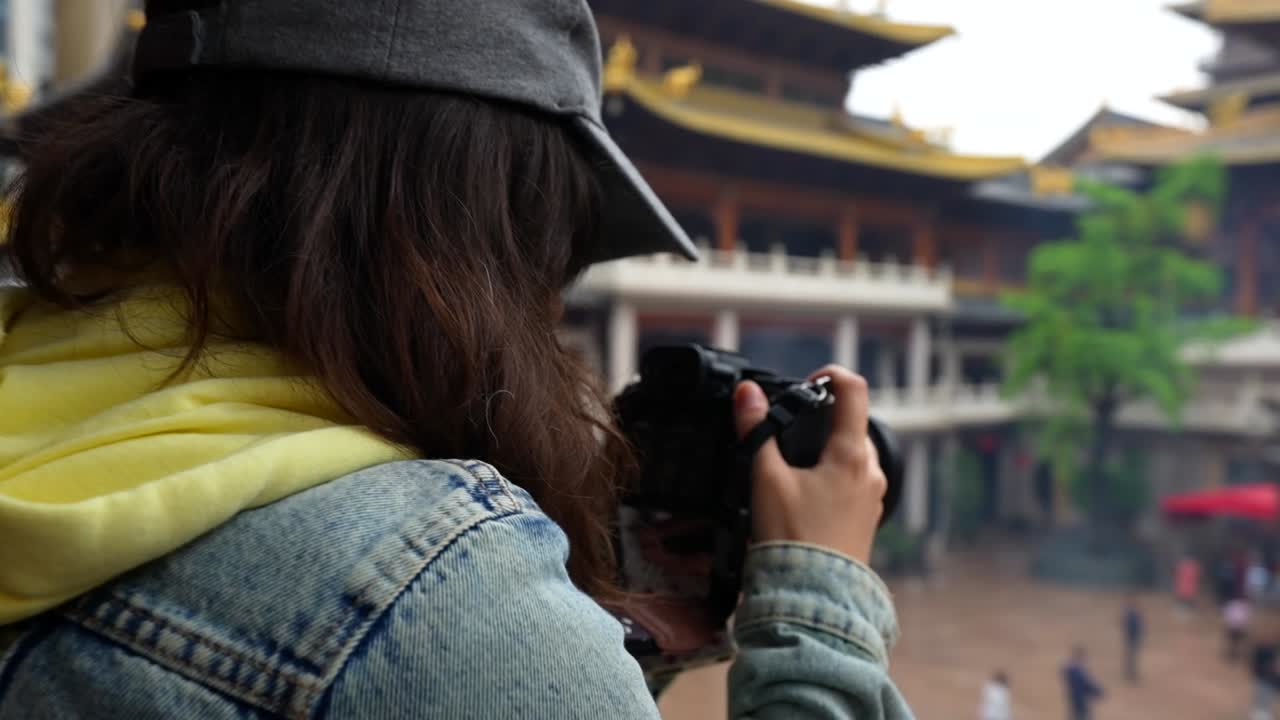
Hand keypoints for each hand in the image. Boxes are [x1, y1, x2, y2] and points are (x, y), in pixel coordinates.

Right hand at [733, 366, 886, 563]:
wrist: (812, 599)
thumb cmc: (792, 538)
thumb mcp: (765, 479)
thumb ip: (756, 431)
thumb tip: (747, 393)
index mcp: (853, 455)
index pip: (854, 390)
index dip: (830, 374)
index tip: (806, 384)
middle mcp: (872, 473)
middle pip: (852, 424)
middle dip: (822, 419)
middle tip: (789, 428)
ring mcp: (872, 498)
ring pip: (852, 455)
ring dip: (826, 449)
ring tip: (791, 466)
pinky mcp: (866, 520)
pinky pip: (852, 482)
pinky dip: (831, 475)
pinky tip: (803, 495)